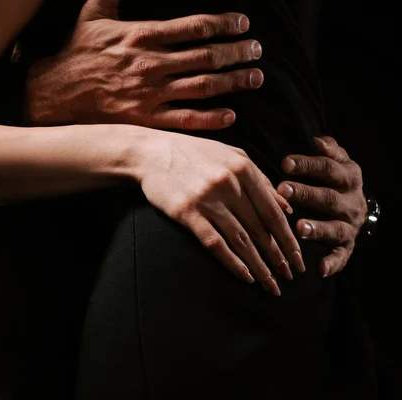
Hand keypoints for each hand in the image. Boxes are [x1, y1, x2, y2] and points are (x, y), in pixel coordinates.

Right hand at [24, 0, 263, 129]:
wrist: (55, 94)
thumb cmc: (76, 53)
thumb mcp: (93, 12)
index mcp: (142, 35)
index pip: (195, 26)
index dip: (225, 24)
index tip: (243, 24)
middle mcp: (151, 64)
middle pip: (207, 57)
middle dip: (237, 52)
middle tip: (257, 51)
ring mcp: (150, 94)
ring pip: (203, 87)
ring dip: (233, 82)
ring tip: (255, 77)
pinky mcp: (145, 120)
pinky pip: (184, 120)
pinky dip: (210, 118)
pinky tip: (230, 114)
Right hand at [135, 129, 305, 295]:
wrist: (151, 152)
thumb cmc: (194, 153)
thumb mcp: (232, 156)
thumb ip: (261, 179)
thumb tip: (286, 207)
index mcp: (244, 169)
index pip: (273, 212)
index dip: (288, 239)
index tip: (298, 259)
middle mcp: (229, 185)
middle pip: (260, 229)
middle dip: (278, 257)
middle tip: (290, 277)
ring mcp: (207, 200)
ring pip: (241, 240)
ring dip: (259, 266)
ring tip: (270, 284)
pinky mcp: (187, 213)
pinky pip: (214, 243)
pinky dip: (232, 262)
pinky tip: (244, 276)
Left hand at [277, 136, 366, 277]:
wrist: (358, 207)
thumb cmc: (334, 180)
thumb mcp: (336, 162)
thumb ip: (328, 151)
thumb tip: (317, 140)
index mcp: (348, 177)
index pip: (328, 168)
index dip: (307, 165)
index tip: (284, 163)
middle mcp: (351, 201)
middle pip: (328, 197)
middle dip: (306, 194)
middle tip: (283, 190)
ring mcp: (349, 225)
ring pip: (335, 228)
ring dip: (317, 228)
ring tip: (299, 228)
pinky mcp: (346, 246)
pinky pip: (341, 255)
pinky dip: (332, 263)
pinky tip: (319, 269)